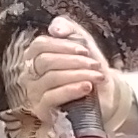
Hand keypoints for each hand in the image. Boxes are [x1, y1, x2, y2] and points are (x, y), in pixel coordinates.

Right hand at [14, 20, 137, 137]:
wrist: (107, 95)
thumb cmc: (89, 68)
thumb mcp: (82, 42)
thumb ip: (68, 28)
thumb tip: (54, 29)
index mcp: (36, 55)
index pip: (39, 45)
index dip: (62, 45)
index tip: (84, 50)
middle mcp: (30, 74)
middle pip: (45, 61)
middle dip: (73, 61)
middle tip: (95, 64)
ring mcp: (34, 93)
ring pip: (51, 78)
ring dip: (78, 74)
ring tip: (97, 76)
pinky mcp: (42, 110)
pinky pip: (52, 97)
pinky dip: (72, 90)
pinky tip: (87, 87)